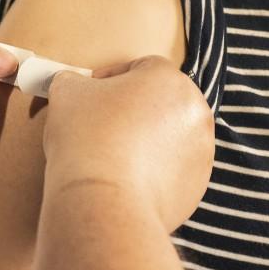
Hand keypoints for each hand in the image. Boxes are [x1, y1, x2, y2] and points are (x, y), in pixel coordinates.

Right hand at [42, 56, 214, 231]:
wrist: (103, 202)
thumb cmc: (87, 139)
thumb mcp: (67, 91)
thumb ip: (75, 81)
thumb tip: (75, 86)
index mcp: (170, 79)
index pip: (140, 68)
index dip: (111, 79)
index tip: (91, 96)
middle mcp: (195, 111)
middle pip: (160, 101)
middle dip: (133, 110)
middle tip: (102, 125)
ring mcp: (201, 150)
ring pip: (169, 136)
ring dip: (145, 139)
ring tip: (112, 154)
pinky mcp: (197, 185)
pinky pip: (173, 169)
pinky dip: (153, 170)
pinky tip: (125, 177)